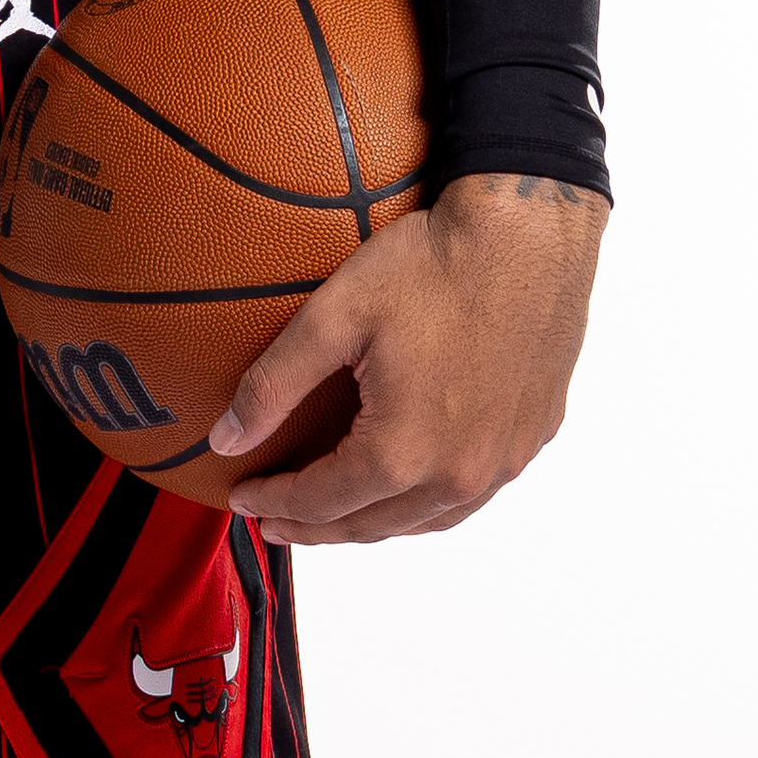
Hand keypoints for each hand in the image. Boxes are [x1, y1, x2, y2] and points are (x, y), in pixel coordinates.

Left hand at [214, 177, 607, 542]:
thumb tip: (225, 441)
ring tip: (332, 514)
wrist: (532, 230)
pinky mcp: (532, 437)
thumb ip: (273, 386)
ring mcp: (503, 461)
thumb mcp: (335, 316)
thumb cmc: (435, 263)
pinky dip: (426, 504)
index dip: (275, 504)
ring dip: (372, 523)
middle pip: (370, 526)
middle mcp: (458, 473)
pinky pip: (470, 494)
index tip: (243, 497)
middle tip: (274, 520)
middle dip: (315, 528)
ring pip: (424, 521)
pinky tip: (407, 485)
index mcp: (402, 451)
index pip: (321, 502)